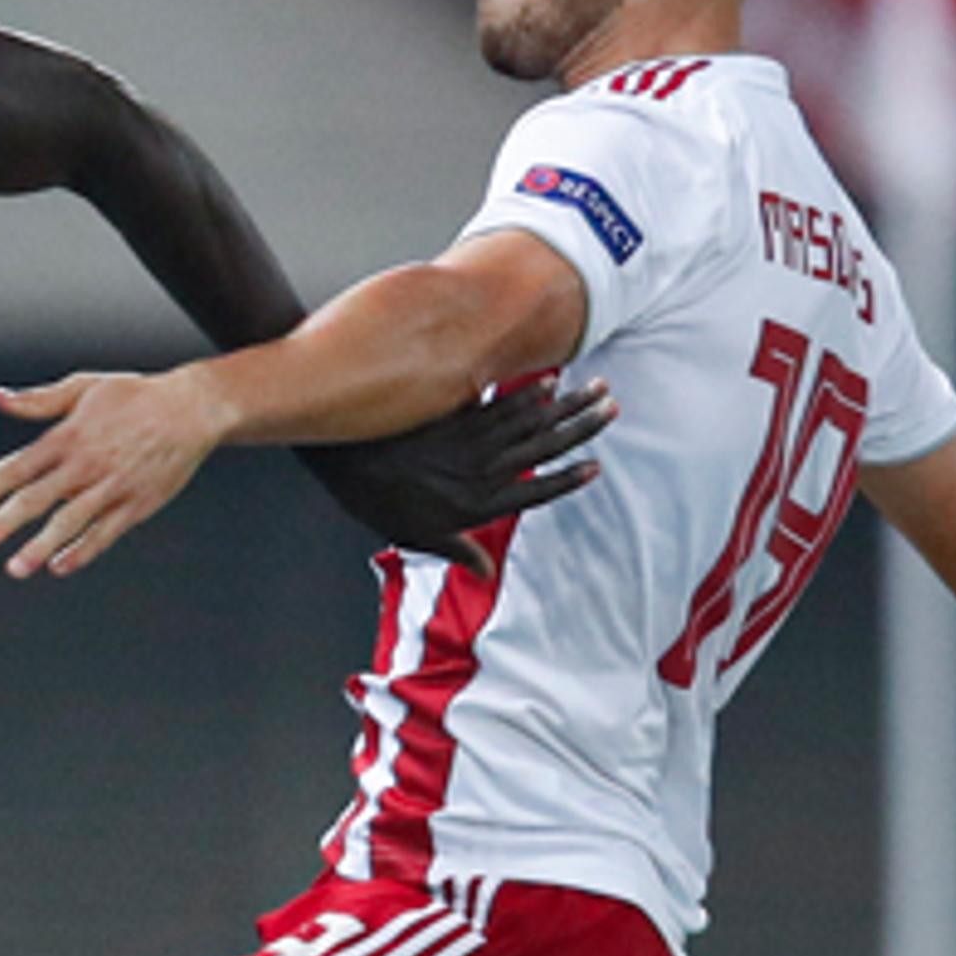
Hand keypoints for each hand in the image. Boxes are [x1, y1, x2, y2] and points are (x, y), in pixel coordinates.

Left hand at [0, 369, 231, 578]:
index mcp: (67, 436)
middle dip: (1, 524)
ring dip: (40, 546)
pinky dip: (83, 551)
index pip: (16, 467)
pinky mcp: (138, 505)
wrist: (193, 409)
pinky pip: (106, 534)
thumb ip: (39, 400)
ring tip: (14, 568)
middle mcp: (85, 464)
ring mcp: (112, 487)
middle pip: (36, 498)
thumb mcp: (84, 388)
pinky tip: (60, 566)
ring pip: (69, 522)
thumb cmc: (135, 396)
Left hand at [296, 379, 612, 576]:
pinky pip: (498, 403)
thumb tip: (487, 574)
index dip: (567, 478)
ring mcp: (469, 442)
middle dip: (581, 427)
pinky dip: (525, 392)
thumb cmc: (377, 501)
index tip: (596, 466)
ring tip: (594, 388)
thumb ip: (459, 552)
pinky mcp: (454, 417)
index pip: (535, 492)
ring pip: (528, 421)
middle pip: (542, 447)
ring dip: (564, 404)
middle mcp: (481, 472)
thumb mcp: (417, 538)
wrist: (344, 461)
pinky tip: (549, 380)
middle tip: (611, 407)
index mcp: (477, 505)